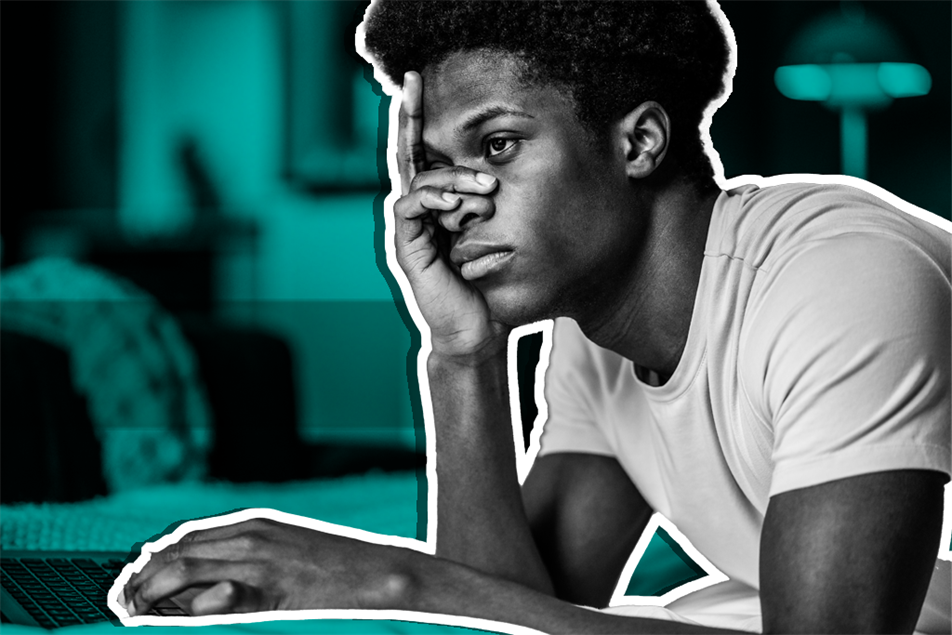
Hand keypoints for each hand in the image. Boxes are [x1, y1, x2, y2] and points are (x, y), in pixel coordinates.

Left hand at [120, 518, 411, 615]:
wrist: (381, 576)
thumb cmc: (335, 570)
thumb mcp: (287, 552)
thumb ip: (248, 557)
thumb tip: (206, 583)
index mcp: (255, 525)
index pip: (187, 537)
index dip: (155, 561)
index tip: (137, 583)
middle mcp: (253, 536)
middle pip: (179, 550)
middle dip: (145, 577)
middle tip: (127, 604)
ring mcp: (261, 561)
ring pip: (187, 567)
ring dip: (155, 591)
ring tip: (140, 613)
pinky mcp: (271, 589)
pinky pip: (218, 597)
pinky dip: (190, 607)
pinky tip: (179, 619)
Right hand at [394, 72, 509, 358]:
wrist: (480, 330)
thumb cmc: (493, 285)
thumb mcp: (502, 232)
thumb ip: (497, 202)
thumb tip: (511, 170)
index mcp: (439, 203)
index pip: (426, 152)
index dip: (420, 117)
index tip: (418, 80)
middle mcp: (421, 210)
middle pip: (408, 153)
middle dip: (409, 115)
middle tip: (411, 81)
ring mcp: (411, 227)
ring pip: (419, 178)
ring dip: (453, 177)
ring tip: (487, 191)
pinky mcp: (407, 245)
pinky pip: (411, 205)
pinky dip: (435, 197)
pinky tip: (460, 203)